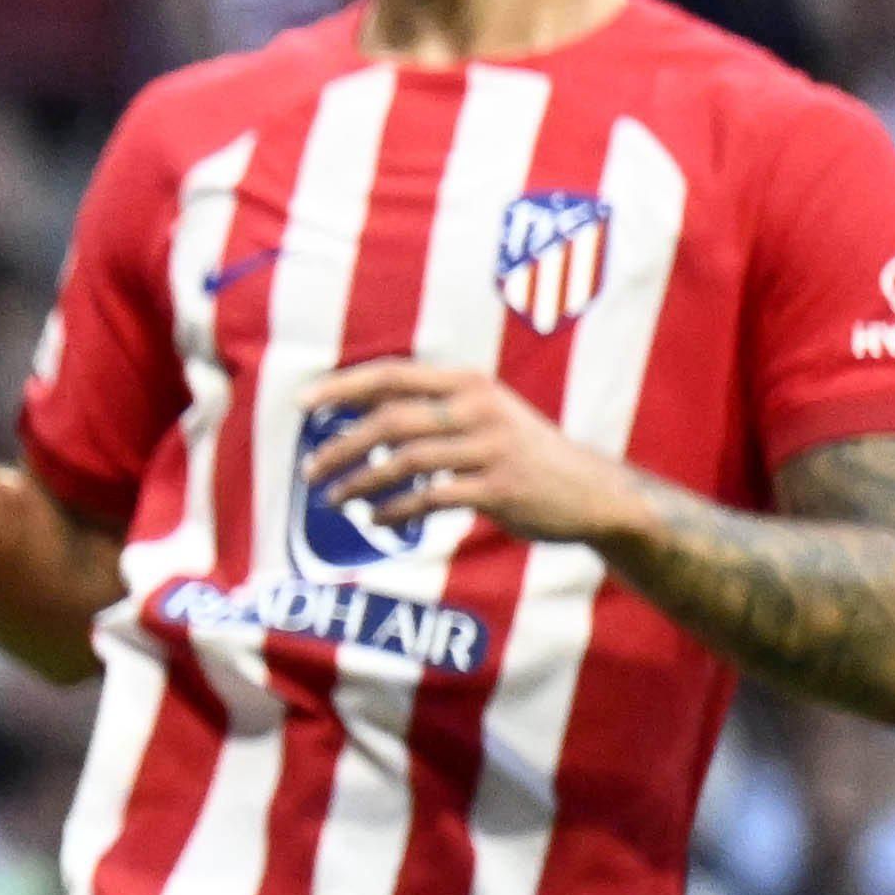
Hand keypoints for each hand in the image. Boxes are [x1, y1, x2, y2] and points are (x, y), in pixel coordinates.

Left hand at [299, 360, 641, 551]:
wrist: (592, 493)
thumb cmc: (520, 453)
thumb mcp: (483, 414)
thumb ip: (429, 408)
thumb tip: (354, 414)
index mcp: (468, 382)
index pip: (391, 376)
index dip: (341, 387)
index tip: (301, 404)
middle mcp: (479, 408)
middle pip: (389, 420)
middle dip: (340, 445)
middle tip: (308, 470)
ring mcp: (492, 448)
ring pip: (404, 461)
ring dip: (360, 482)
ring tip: (333, 499)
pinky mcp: (500, 489)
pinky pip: (431, 498)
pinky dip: (394, 509)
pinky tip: (376, 519)